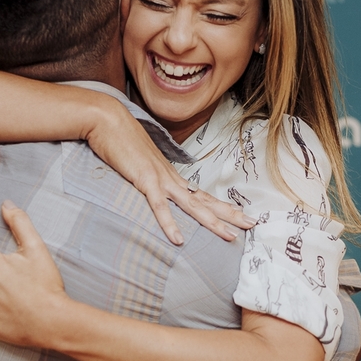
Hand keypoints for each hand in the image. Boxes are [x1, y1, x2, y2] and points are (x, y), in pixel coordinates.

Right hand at [85, 101, 254, 244]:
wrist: (108, 120)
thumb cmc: (121, 140)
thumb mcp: (138, 163)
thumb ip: (148, 177)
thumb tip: (153, 186)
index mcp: (171, 175)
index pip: (202, 195)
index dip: (221, 206)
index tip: (240, 215)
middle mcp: (171, 178)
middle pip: (206, 200)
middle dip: (230, 214)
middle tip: (252, 225)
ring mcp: (160, 179)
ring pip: (192, 205)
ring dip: (212, 222)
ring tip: (230, 236)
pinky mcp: (144, 181)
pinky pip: (159, 207)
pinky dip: (169, 224)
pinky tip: (179, 240)